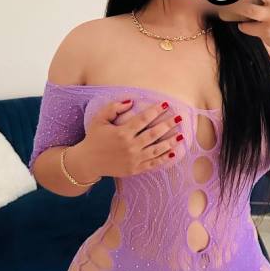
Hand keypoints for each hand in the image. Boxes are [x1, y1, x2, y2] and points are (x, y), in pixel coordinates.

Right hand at [65, 99, 183, 180]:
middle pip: (153, 134)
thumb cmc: (94, 138)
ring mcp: (134, 159)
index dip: (155, 111)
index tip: (165, 104)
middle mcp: (130, 146)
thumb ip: (113, 108)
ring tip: (181, 135)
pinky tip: (174, 152)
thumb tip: (131, 101)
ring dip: (170, 142)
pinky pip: (153, 163)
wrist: (88, 162)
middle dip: (168, 124)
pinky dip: (164, 158)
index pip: (143, 119)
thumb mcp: (99, 119)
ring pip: (157, 149)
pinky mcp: (135, 169)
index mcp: (122, 133)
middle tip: (179, 117)